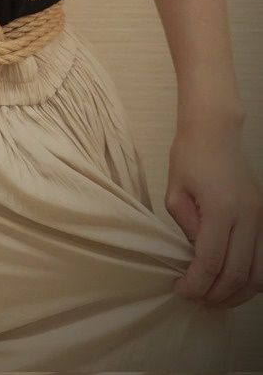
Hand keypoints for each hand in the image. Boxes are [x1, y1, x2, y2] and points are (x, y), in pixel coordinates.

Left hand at [166, 118, 262, 308]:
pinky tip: (234, 282)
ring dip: (238, 293)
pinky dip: (253, 278)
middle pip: (238, 274)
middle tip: (196, 298)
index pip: (211, 262)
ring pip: (260, 274)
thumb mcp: (175, 193)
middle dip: (216, 294)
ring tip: (216, 297)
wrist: (215, 132)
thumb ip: (187, 228)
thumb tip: (197, 257)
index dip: (196, 284)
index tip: (181, 290)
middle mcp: (249, 216)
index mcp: (222, 209)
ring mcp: (262, 218)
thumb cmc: (189, 157)